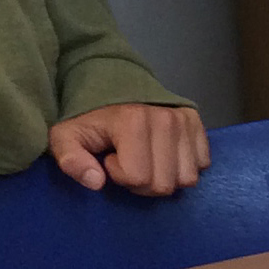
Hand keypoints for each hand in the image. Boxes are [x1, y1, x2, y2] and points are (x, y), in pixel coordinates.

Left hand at [51, 103, 209, 195]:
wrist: (112, 84)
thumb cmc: (89, 117)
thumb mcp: (66, 136)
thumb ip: (72, 160)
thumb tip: (96, 182)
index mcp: (133, 122)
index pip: (138, 177)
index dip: (120, 176)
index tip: (110, 159)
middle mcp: (166, 119)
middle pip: (164, 184)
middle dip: (143, 182)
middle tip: (129, 162)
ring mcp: (184, 120)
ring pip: (186, 178)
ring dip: (165, 176)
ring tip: (147, 159)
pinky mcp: (196, 121)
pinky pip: (202, 163)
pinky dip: (184, 165)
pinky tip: (165, 155)